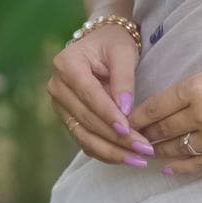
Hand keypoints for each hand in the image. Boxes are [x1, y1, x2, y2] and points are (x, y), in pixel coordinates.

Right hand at [47, 19, 152, 167]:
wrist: (101, 43)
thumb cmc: (114, 43)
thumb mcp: (123, 53)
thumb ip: (124, 80)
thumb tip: (125, 111)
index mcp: (66, 65)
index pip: (89, 96)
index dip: (109, 115)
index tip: (129, 130)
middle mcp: (57, 87)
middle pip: (86, 120)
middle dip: (116, 138)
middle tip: (144, 150)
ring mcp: (60, 105)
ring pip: (84, 136)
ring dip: (111, 152)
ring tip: (138, 160)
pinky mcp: (68, 118)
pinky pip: (85, 140)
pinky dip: (105, 152)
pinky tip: (126, 158)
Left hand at [129, 52, 201, 178]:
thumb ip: (193, 89)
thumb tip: (168, 106)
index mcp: (197, 86)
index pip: (155, 106)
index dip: (137, 118)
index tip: (126, 123)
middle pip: (162, 130)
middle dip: (145, 136)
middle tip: (133, 141)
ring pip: (177, 148)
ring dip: (160, 152)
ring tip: (149, 153)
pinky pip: (199, 164)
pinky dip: (181, 168)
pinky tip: (169, 168)